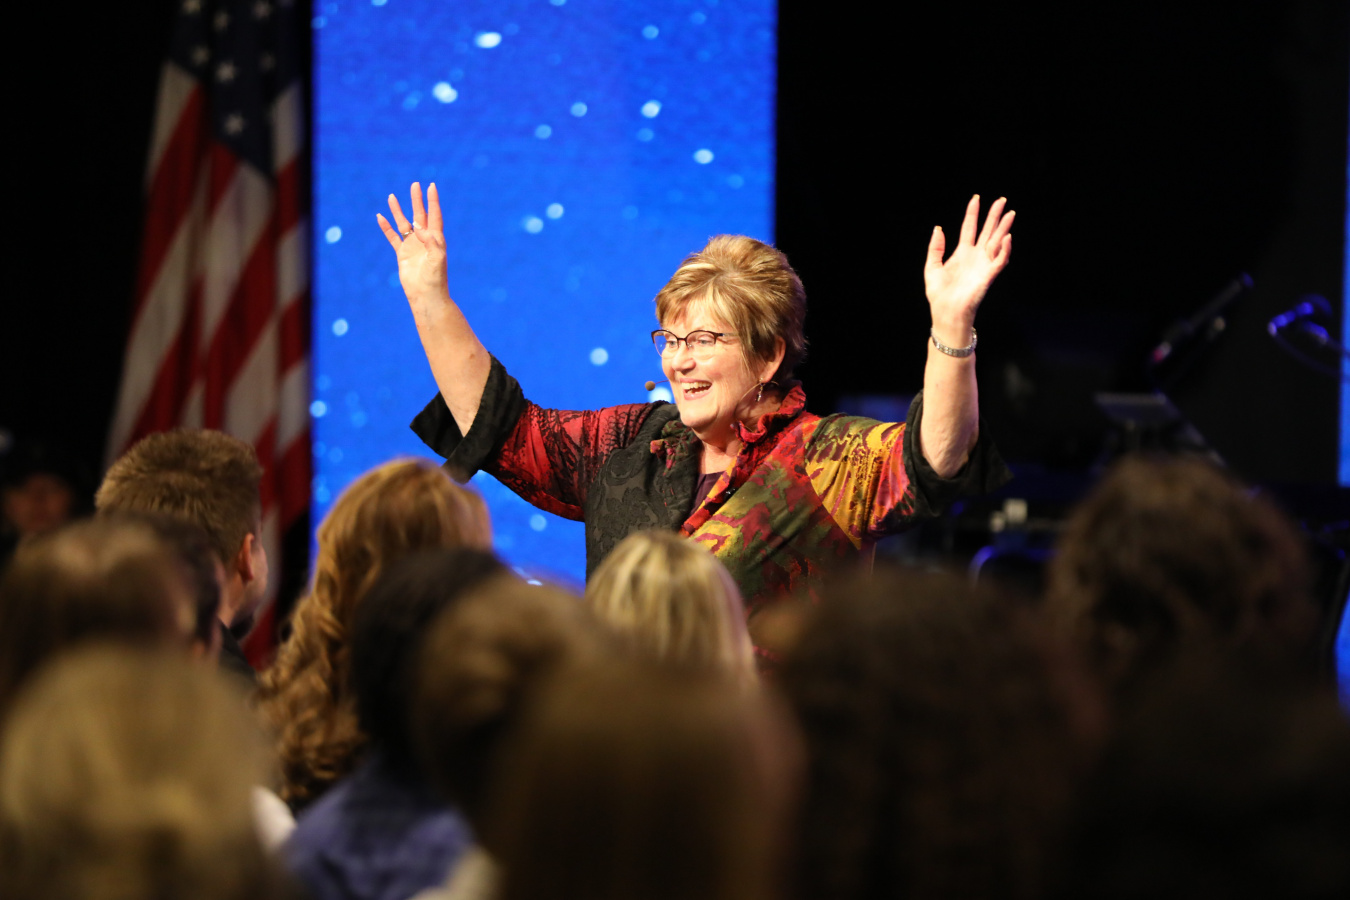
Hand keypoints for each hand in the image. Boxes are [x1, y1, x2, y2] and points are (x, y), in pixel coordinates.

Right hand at [376, 182, 448, 303]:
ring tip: (392, 196)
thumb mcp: (437, 258)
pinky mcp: (402, 254)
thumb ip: (430, 241)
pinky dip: (386, 227)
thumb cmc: (435, 278)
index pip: (434, 215)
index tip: (431, 186)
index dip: (433, 201)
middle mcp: (424, 240)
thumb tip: (418, 228)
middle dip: (417, 200)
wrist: (425, 295)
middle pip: (419, 215)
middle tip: (414, 185)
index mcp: (436, 239)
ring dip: (398, 211)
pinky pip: (393, 237)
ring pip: (404, 224)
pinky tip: (380, 217)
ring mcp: (412, 246)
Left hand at [924, 195, 1013, 340]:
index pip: (970, 228)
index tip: (976, 198)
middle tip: (1002, 200)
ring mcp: (983, 265)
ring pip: (997, 242)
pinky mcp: (989, 275)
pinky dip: (1005, 249)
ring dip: (1004, 228)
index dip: (973, 213)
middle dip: (994, 216)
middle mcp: (975, 256)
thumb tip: (938, 228)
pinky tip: (1007, 237)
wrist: (946, 312)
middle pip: (987, 231)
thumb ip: (935, 248)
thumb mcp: (931, 267)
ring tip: (1010, 213)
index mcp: (962, 253)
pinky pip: (1000, 260)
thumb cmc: (939, 294)